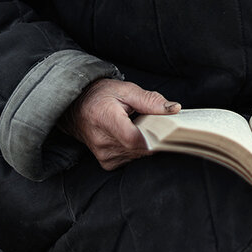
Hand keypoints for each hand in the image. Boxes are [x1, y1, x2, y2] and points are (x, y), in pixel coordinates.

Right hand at [61, 78, 179, 169]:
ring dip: (146, 143)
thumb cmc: (101, 95)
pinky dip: (138, 149)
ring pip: (138, 155)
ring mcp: (104, 154)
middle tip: (160, 123)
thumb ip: (150, 100)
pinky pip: (131, 159)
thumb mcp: (126, 90)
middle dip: (155, 137)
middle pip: (140, 148)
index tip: (168, 128)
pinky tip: (134, 135)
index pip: (134, 138)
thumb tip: (174, 109)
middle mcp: (102, 142)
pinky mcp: (107, 162)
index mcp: (105, 119)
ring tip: (141, 126)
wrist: (77, 107)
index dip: (155, 135)